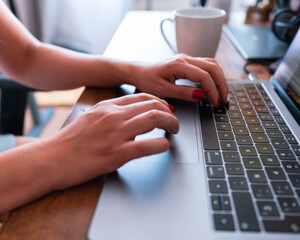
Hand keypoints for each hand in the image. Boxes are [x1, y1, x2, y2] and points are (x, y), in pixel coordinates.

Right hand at [51, 93, 178, 188]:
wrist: (50, 159)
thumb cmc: (69, 142)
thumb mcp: (90, 119)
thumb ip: (110, 115)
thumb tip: (129, 119)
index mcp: (107, 107)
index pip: (142, 97)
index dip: (160, 101)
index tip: (167, 108)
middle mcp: (113, 116)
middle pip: (153, 105)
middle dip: (170, 112)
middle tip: (174, 121)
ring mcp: (115, 134)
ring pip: (154, 118)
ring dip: (171, 124)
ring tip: (174, 131)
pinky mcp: (116, 154)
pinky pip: (147, 145)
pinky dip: (161, 145)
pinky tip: (164, 146)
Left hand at [131, 54, 227, 106]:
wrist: (138, 72)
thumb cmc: (147, 80)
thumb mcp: (163, 91)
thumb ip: (183, 93)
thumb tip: (202, 95)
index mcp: (178, 65)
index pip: (204, 76)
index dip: (213, 90)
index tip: (216, 102)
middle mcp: (185, 58)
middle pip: (212, 67)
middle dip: (222, 84)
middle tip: (224, 99)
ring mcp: (186, 59)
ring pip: (211, 64)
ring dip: (220, 78)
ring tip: (222, 93)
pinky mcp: (187, 62)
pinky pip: (205, 65)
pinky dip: (213, 75)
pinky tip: (214, 85)